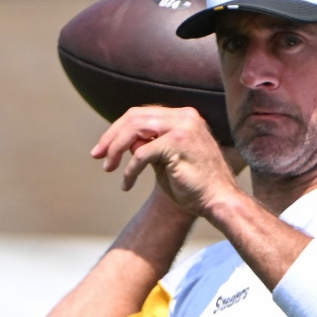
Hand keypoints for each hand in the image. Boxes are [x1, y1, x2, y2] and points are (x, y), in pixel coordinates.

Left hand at [91, 106, 242, 216]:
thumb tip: (125, 141)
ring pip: (134, 130)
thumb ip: (149, 145)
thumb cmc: (195, 186)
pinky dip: (130, 170)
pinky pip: (141, 154)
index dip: (118, 130)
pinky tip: (127, 184)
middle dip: (111, 137)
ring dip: (115, 149)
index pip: (142, 114)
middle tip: (97, 156)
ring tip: (108, 167)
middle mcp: (186, 117)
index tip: (103, 149)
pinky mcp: (178, 144)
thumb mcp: (167, 160)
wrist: (219, 202)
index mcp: (185, 117)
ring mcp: (183, 128)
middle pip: (134, 118)